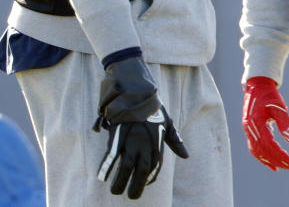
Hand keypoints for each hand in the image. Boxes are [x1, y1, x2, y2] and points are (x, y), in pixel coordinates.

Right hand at [92, 56, 188, 198]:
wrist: (136, 92)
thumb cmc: (153, 108)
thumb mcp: (168, 123)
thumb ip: (175, 141)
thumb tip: (186, 155)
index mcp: (158, 143)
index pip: (155, 167)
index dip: (150, 179)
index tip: (145, 184)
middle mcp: (145, 145)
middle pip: (141, 172)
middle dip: (136, 186)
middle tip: (131, 196)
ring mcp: (131, 141)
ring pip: (126, 168)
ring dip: (120, 181)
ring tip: (115, 191)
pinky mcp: (117, 137)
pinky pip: (111, 156)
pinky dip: (106, 167)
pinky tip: (102, 177)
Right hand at [242, 76, 288, 170]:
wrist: (257, 86)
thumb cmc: (269, 96)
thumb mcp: (279, 107)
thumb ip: (285, 123)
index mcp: (257, 123)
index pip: (269, 145)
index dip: (279, 155)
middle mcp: (250, 129)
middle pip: (262, 151)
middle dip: (276, 160)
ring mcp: (248, 131)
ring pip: (256, 151)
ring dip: (268, 160)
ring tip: (280, 167)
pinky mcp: (249, 130)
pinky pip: (254, 147)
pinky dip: (262, 156)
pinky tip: (271, 161)